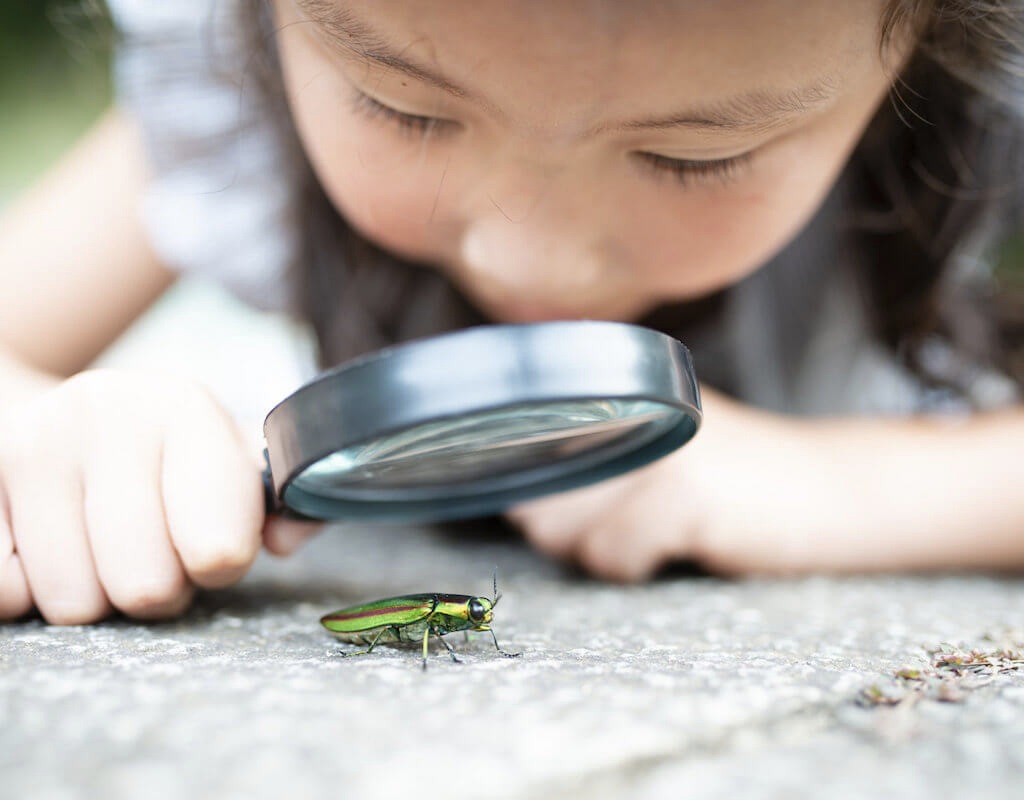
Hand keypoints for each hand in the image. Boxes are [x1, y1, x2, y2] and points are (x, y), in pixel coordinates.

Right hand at [0, 369, 284, 623]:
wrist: (75, 416)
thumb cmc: (173, 455)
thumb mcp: (236, 460)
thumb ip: (284, 501)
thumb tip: (291, 536)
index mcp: (185, 409)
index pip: (219, 548)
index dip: (221, 566)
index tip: (215, 547)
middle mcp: (106, 414)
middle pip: (144, 587)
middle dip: (159, 590)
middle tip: (156, 553)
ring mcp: (33, 444)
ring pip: (75, 602)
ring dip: (97, 594)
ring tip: (106, 546)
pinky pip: (7, 593)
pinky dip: (31, 591)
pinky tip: (53, 547)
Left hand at [506, 387, 825, 579]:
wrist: (830, 487)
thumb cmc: (732, 477)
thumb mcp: (657, 441)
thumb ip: (590, 453)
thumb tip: (517, 500)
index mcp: (616, 386)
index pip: (522, 443)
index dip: (535, 489)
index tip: (574, 502)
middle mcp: (626, 403)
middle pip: (534, 497)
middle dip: (568, 529)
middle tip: (631, 521)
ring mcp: (652, 446)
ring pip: (562, 531)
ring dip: (604, 549)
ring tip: (658, 529)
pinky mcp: (682, 493)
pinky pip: (612, 556)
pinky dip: (636, 565)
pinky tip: (679, 543)